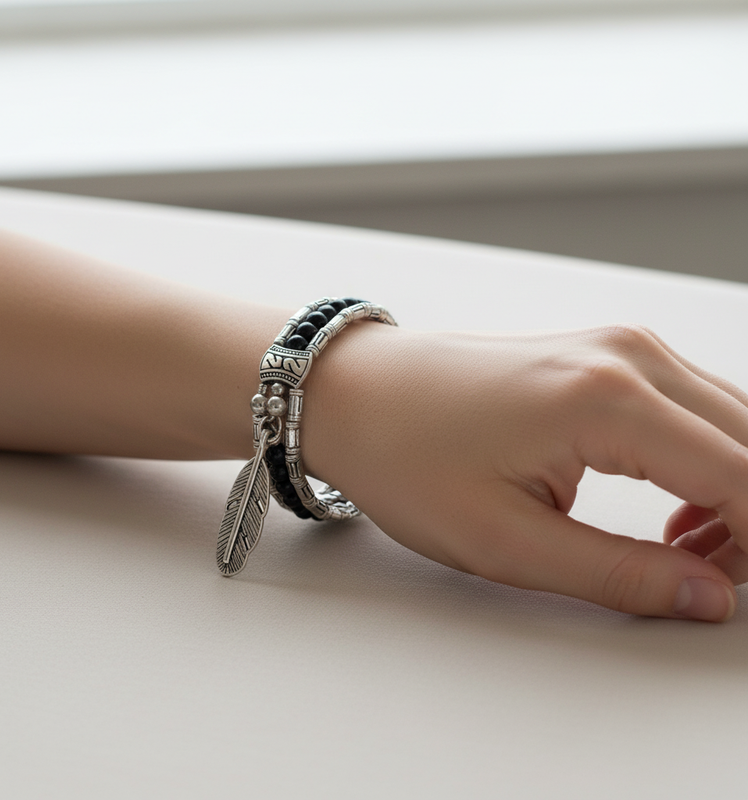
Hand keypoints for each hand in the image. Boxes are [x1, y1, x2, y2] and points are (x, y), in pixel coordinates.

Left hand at [303, 322, 747, 621]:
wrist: (355, 394)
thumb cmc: (405, 455)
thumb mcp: (506, 541)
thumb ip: (618, 574)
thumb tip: (706, 596)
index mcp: (609, 401)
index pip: (744, 477)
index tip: (733, 592)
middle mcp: (629, 357)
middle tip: (714, 581)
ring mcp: (617, 346)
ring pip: (730, 421)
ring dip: (733, 489)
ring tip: (687, 551)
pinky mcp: (601, 353)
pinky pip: (690, 405)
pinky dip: (704, 459)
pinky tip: (671, 505)